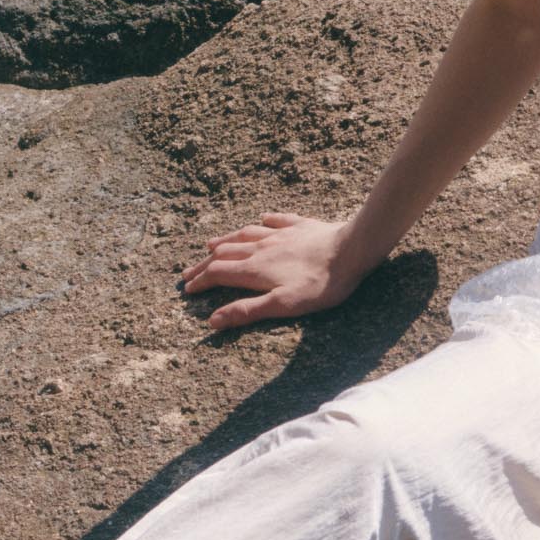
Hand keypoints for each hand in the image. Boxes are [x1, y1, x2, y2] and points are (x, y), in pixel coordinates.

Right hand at [183, 211, 361, 331]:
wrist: (352, 251)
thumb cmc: (320, 284)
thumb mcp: (283, 305)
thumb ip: (247, 311)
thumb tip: (213, 320)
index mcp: (255, 270)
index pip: (218, 274)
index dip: (200, 282)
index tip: (188, 289)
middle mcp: (262, 248)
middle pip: (225, 253)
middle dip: (204, 263)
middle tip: (189, 272)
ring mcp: (281, 234)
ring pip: (245, 234)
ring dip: (226, 240)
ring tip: (212, 244)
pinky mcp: (301, 226)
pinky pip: (277, 220)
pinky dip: (265, 221)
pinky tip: (263, 219)